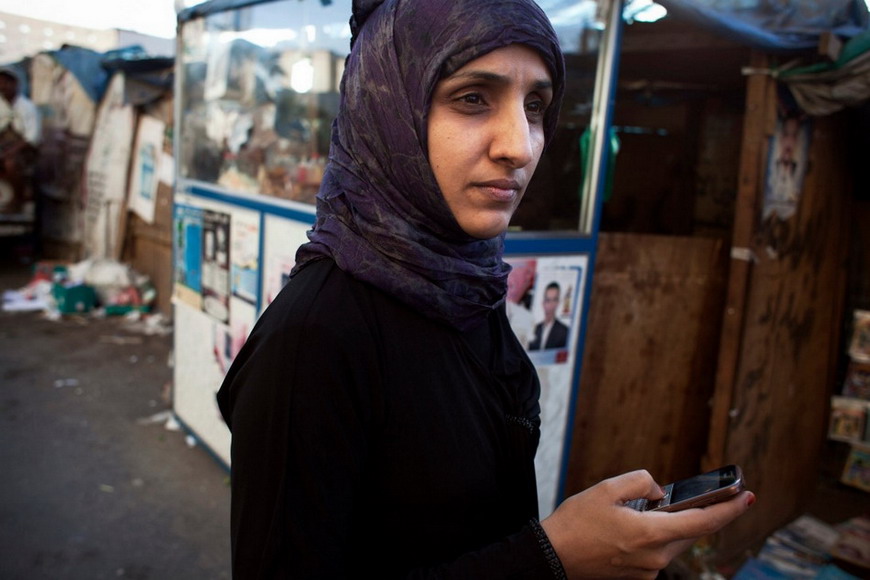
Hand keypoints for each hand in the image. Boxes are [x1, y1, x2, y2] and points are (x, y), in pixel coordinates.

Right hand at [541, 470, 753, 578]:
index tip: (746, 496)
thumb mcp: (607, 488)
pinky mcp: (638, 576)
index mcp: (650, 534)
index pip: (703, 521)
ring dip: (675, 524)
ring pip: (674, 542)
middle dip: (704, 513)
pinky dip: (657, 535)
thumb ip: (641, 482)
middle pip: (692, 532)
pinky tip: (638, 525)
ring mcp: (647, 570)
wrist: (553, 556)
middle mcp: (654, 557)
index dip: (729, 509)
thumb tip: (660, 491)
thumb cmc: (576, 523)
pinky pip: (658, 551)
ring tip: (656, 508)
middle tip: (718, 496)